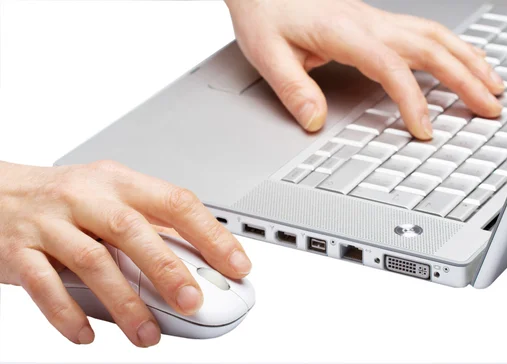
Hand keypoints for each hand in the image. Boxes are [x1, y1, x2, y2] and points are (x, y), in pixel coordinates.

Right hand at [0, 160, 250, 346]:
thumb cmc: (67, 200)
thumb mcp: (112, 196)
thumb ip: (150, 224)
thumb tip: (200, 258)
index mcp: (120, 182)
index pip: (175, 202)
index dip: (210, 234)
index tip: (236, 265)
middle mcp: (86, 197)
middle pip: (132, 230)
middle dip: (167, 269)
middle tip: (192, 302)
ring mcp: (50, 223)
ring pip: (92, 262)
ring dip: (124, 303)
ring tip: (148, 334)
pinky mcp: (17, 251)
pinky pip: (44, 285)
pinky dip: (67, 314)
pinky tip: (88, 334)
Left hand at [226, 0, 504, 138]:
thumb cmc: (265, 13)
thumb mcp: (269, 54)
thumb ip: (294, 89)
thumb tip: (316, 121)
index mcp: (344, 32)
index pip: (391, 67)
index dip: (413, 100)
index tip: (424, 130)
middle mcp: (369, 23)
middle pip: (430, 47)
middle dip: (466, 79)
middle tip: (491, 108)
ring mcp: (377, 20)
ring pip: (436, 35)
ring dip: (469, 60)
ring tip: (495, 85)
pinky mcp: (377, 22)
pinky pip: (426, 31)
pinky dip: (454, 47)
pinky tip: (466, 59)